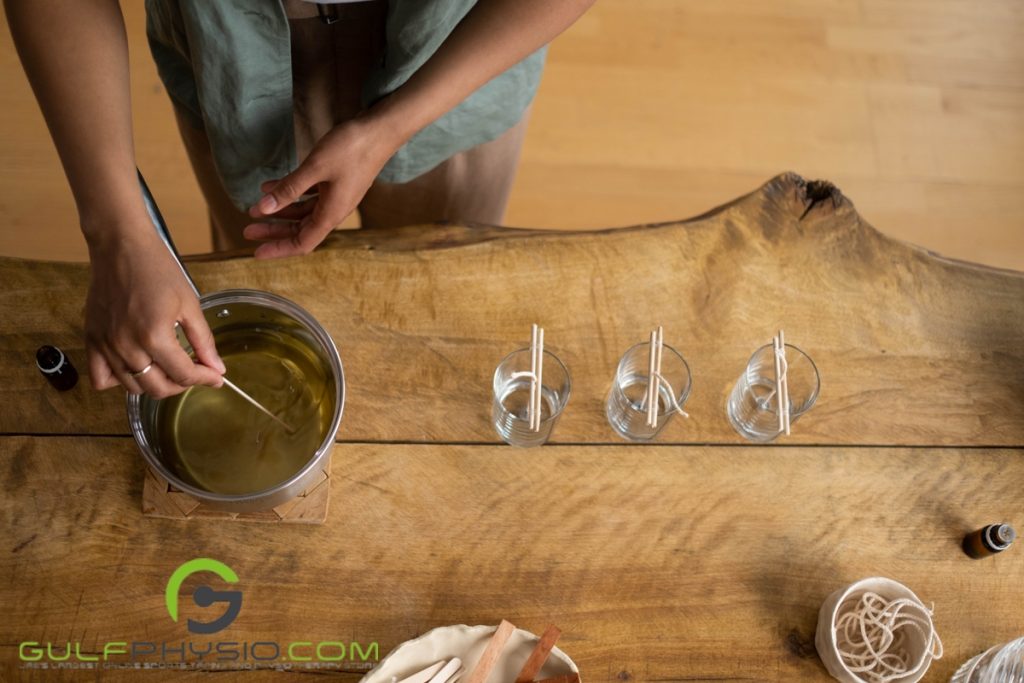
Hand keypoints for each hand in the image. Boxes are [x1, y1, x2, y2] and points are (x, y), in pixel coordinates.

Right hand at [84, 229, 224, 397]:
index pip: (184, 375)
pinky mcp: (91, 339)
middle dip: (183, 384)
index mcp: (154, 336)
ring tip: (169, 367)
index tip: (216, 377)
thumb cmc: (157, 269)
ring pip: (133, 387)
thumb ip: (204, 340)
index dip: (205, 379)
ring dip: (156, 383)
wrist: (121, 246)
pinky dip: (120, 380)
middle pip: (158, 388)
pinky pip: (101, 378)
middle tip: (195, 371)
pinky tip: (136, 367)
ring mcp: (105, 345)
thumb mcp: (190, 304)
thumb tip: (217, 368)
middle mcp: (126, 346)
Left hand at [244, 115, 400, 258]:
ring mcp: (335, 196)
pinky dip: (290, 194)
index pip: (302, 243)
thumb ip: (289, 189)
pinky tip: (271, 186)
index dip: (279, 249)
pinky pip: (308, 195)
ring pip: (303, 212)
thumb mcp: (315, 168)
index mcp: (331, 213)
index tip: (257, 252)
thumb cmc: (351, 149)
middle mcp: (334, 210)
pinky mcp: (335, 183)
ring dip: (279, 212)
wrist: (379, 131)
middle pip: (300, 229)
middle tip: (248, 230)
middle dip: (274, 231)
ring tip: (255, 207)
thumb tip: (264, 208)